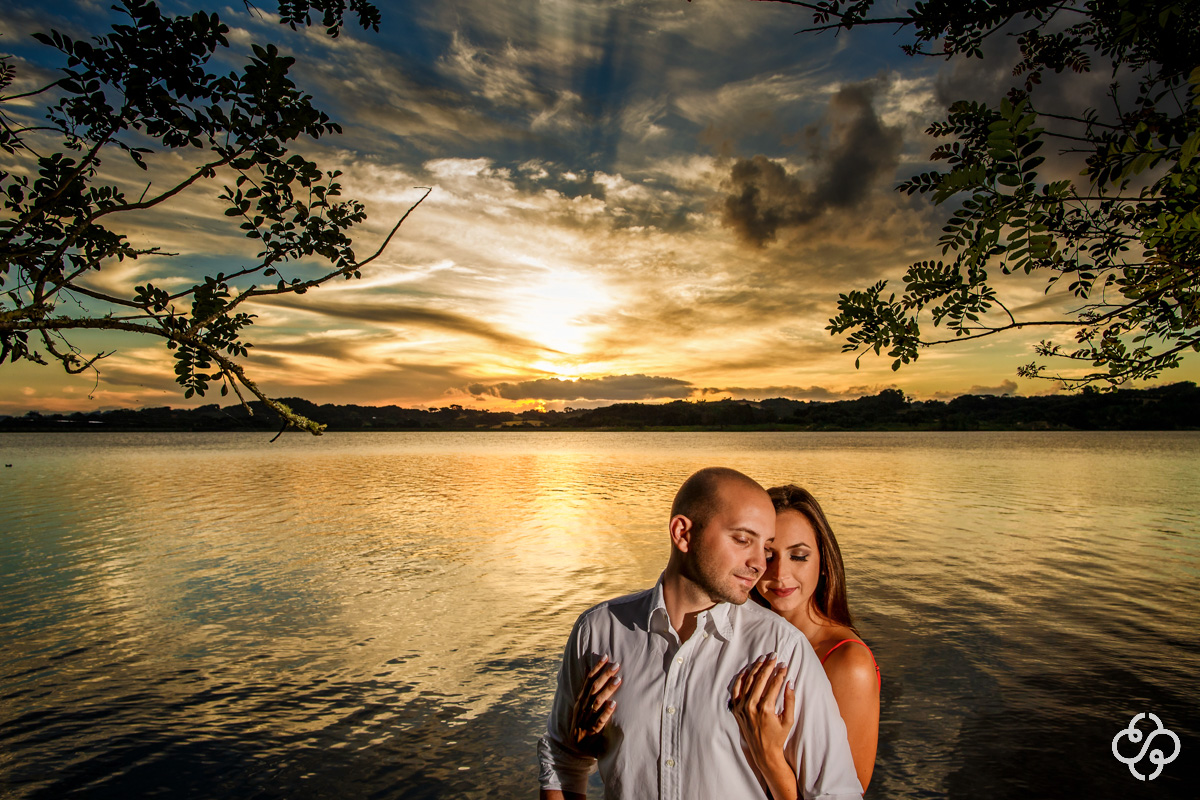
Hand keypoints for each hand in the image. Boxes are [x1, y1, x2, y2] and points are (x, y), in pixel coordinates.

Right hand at [567, 654, 620, 756]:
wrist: (575, 750)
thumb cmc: (582, 723)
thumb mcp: (582, 706)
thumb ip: (586, 689)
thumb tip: (588, 669)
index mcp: (580, 701)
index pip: (588, 681)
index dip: (596, 669)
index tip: (606, 656)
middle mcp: (582, 708)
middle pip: (593, 689)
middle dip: (604, 676)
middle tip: (616, 665)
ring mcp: (586, 720)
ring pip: (597, 702)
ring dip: (608, 690)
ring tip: (618, 679)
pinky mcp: (591, 733)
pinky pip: (599, 721)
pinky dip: (606, 712)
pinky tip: (613, 704)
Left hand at [731, 654, 794, 779]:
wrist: (763, 752)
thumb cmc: (778, 736)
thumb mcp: (789, 720)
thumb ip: (790, 700)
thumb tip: (790, 682)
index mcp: (766, 709)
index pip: (774, 684)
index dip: (780, 673)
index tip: (784, 664)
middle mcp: (751, 706)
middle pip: (760, 679)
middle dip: (768, 666)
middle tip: (773, 655)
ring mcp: (742, 707)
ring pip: (747, 681)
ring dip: (755, 668)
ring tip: (762, 659)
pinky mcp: (736, 709)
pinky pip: (736, 689)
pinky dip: (741, 678)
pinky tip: (747, 669)